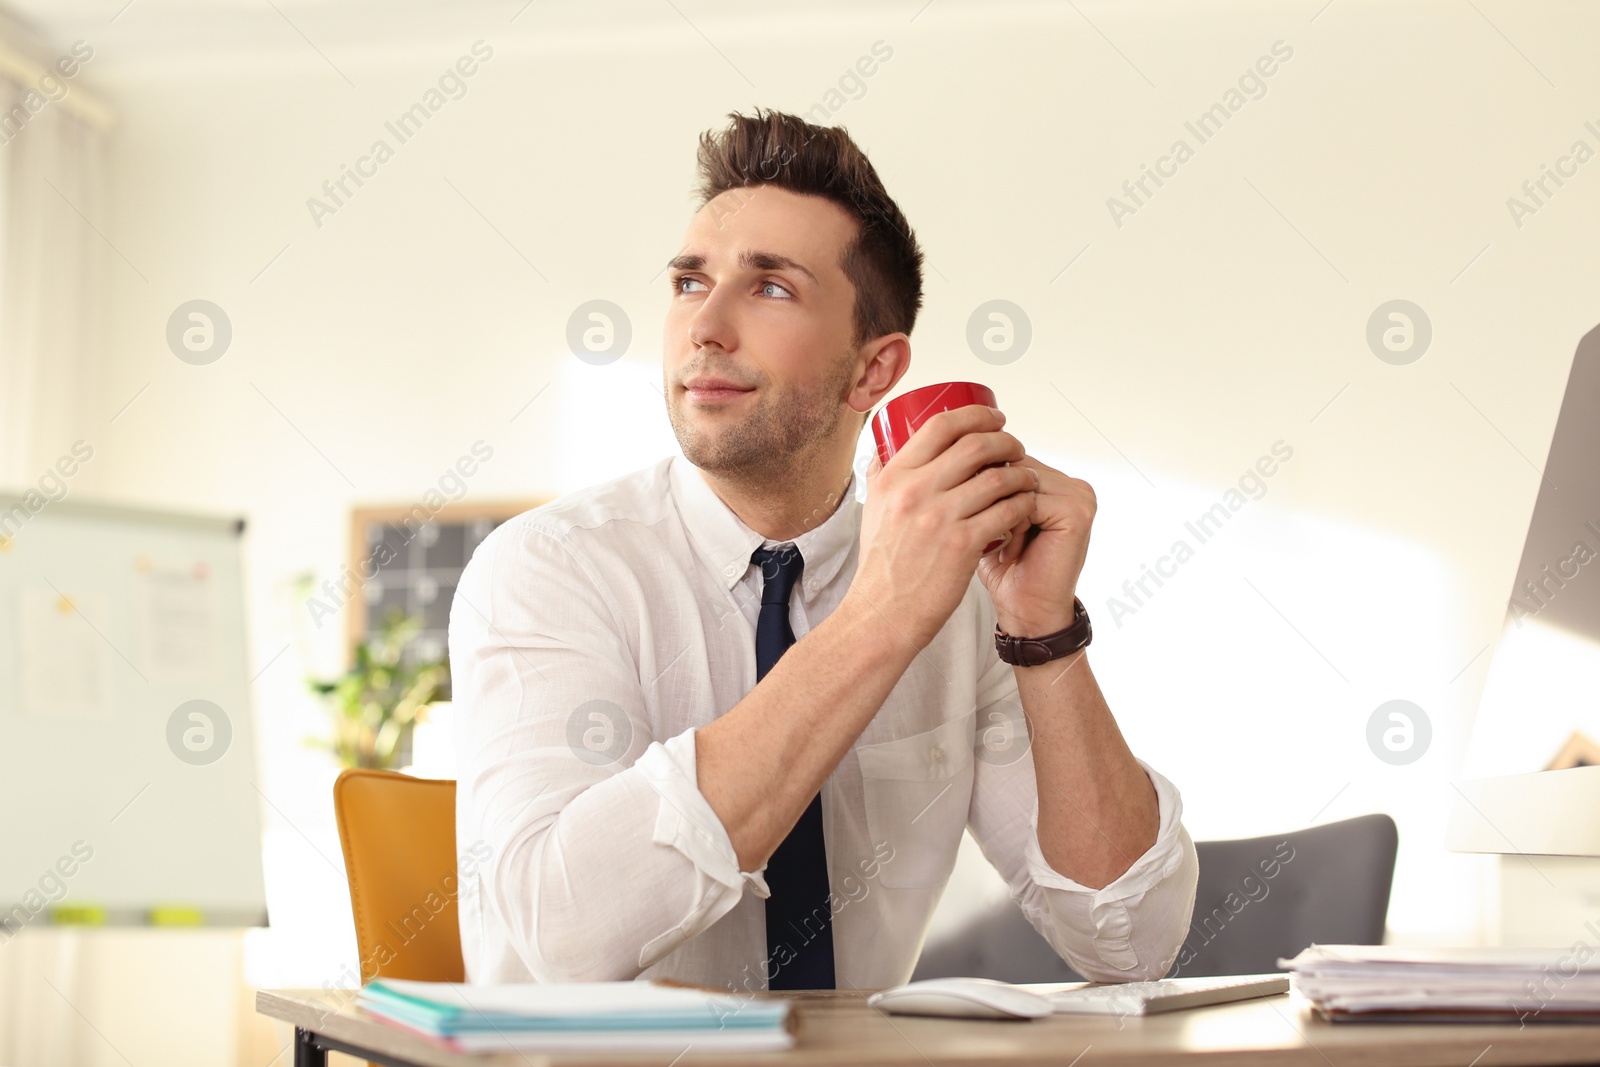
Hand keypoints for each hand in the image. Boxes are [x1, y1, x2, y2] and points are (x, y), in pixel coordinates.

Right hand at [848, 405, 1038, 649]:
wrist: (883, 613)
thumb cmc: (882, 567)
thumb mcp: (873, 510)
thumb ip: (881, 477)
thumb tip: (887, 449)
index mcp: (894, 477)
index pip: (939, 427)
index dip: (974, 416)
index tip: (994, 418)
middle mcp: (915, 491)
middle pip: (974, 445)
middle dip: (1005, 441)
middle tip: (1017, 448)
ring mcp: (940, 517)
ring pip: (997, 477)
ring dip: (1020, 474)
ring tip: (1027, 479)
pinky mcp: (962, 544)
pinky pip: (1006, 511)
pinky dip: (1022, 505)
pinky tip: (1025, 508)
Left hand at [978, 456, 1095, 636]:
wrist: (1027, 612)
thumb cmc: (1006, 569)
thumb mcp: (990, 515)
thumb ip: (988, 484)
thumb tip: (957, 452)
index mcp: (1055, 480)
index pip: (1011, 459)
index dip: (983, 481)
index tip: (969, 510)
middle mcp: (1072, 484)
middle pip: (1015, 467)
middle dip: (990, 497)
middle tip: (986, 532)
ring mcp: (1079, 496)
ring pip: (1019, 483)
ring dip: (999, 513)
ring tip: (1000, 543)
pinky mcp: (1077, 513)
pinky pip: (1029, 502)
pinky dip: (1012, 525)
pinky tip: (1011, 550)